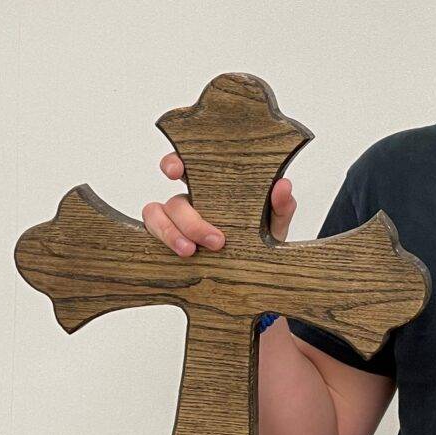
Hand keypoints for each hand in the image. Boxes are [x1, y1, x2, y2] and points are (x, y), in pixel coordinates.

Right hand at [140, 152, 296, 256]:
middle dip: (191, 220)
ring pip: (156, 216)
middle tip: (216, 241)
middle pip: (175, 200)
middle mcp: (192, 201)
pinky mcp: (170, 241)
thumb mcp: (276, 221)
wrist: (258, 271)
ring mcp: (177, 221)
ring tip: (190, 251)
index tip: (175, 171)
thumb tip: (283, 186)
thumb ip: (281, 204)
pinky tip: (177, 255)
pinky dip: (160, 242)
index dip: (174, 163)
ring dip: (171, 233)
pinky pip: (152, 236)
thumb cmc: (262, 237)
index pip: (187, 166)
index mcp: (213, 188)